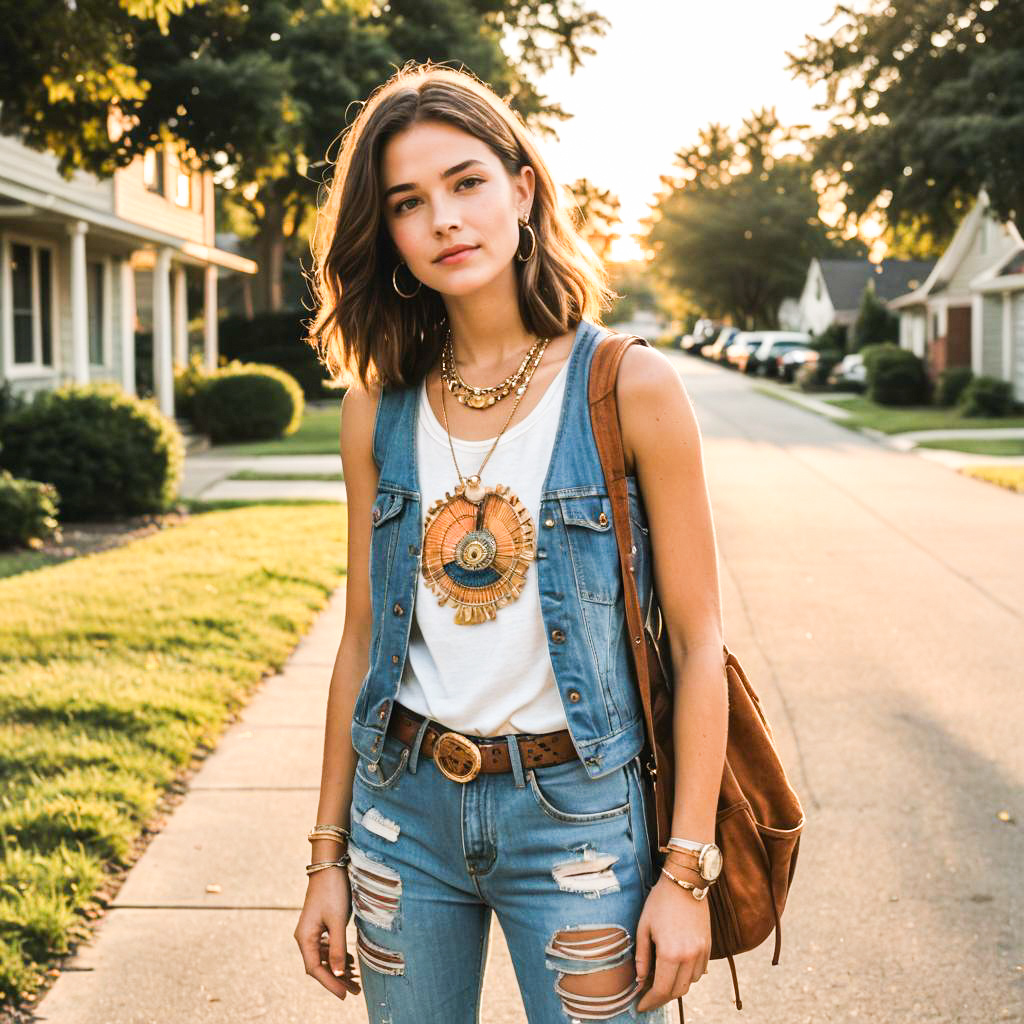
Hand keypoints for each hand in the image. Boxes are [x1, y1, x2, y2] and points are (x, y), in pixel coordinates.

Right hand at [294, 868, 360, 999]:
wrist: (330, 866)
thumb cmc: (333, 891)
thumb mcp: (337, 921)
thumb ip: (338, 948)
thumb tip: (338, 975)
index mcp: (305, 937)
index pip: (315, 969)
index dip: (330, 984)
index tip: (345, 995)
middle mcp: (305, 937)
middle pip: (319, 966)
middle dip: (336, 979)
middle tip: (355, 992)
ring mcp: (312, 931)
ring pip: (324, 958)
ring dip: (338, 969)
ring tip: (356, 980)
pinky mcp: (320, 925)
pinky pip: (326, 947)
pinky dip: (338, 956)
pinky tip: (350, 962)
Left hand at [634, 871, 710, 1011]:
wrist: (685, 882)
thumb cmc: (660, 902)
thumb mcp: (644, 927)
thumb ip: (642, 957)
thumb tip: (640, 980)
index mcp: (670, 953)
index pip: (661, 990)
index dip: (650, 1001)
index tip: (641, 1006)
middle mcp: (689, 956)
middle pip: (677, 991)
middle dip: (662, 997)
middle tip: (648, 995)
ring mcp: (701, 952)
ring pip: (690, 982)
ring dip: (676, 986)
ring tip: (661, 979)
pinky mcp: (708, 945)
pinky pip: (700, 971)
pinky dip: (689, 975)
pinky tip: (677, 967)